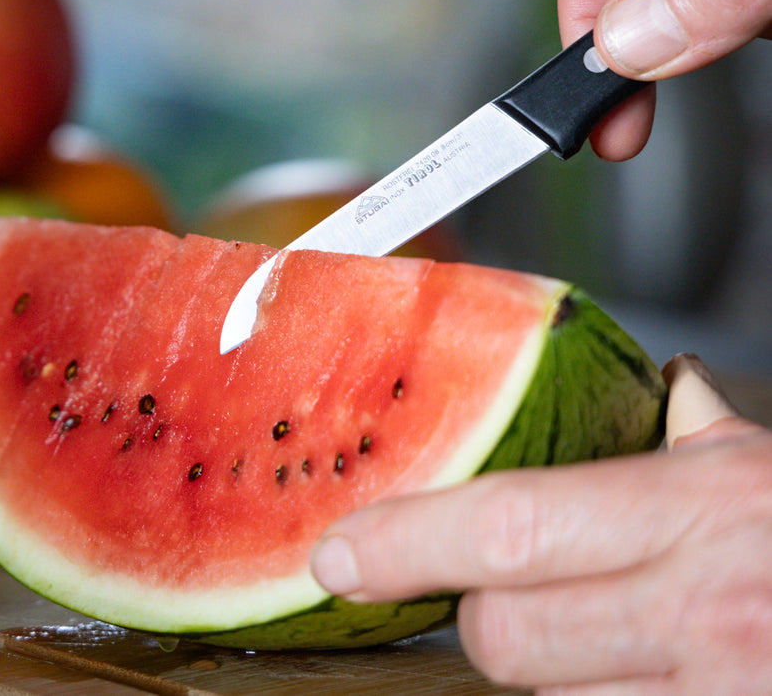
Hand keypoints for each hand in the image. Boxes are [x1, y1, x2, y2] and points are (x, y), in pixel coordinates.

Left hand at [309, 355, 771, 693]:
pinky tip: (633, 672)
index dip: (404, 542)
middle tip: (488, 594)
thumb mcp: (767, 468)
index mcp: (702, 515)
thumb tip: (648, 400)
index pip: (508, 527)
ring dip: (549, 672)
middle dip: (480, 620)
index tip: (339, 550)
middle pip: (505, 640)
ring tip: (600, 632)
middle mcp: (704, 617)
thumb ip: (688, 441)